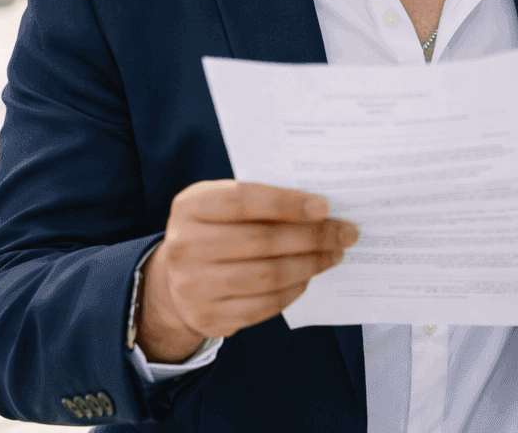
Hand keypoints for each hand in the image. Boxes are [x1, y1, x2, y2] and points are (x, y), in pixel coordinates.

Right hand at [138, 180, 358, 361]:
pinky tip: (309, 277)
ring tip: (334, 254)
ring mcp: (194, 287)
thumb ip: (258, 202)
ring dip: (310, 264)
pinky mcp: (209, 317)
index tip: (324, 206)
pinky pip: (264, 306)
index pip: (243, 200)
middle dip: (312, 236)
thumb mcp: (219, 206)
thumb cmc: (212, 232)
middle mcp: (186, 246)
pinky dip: (294, 290)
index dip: (286, 203)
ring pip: (268, 276)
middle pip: (262, 241)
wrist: (173, 283)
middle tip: (344, 233)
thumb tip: (319, 208)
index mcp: (191, 207)